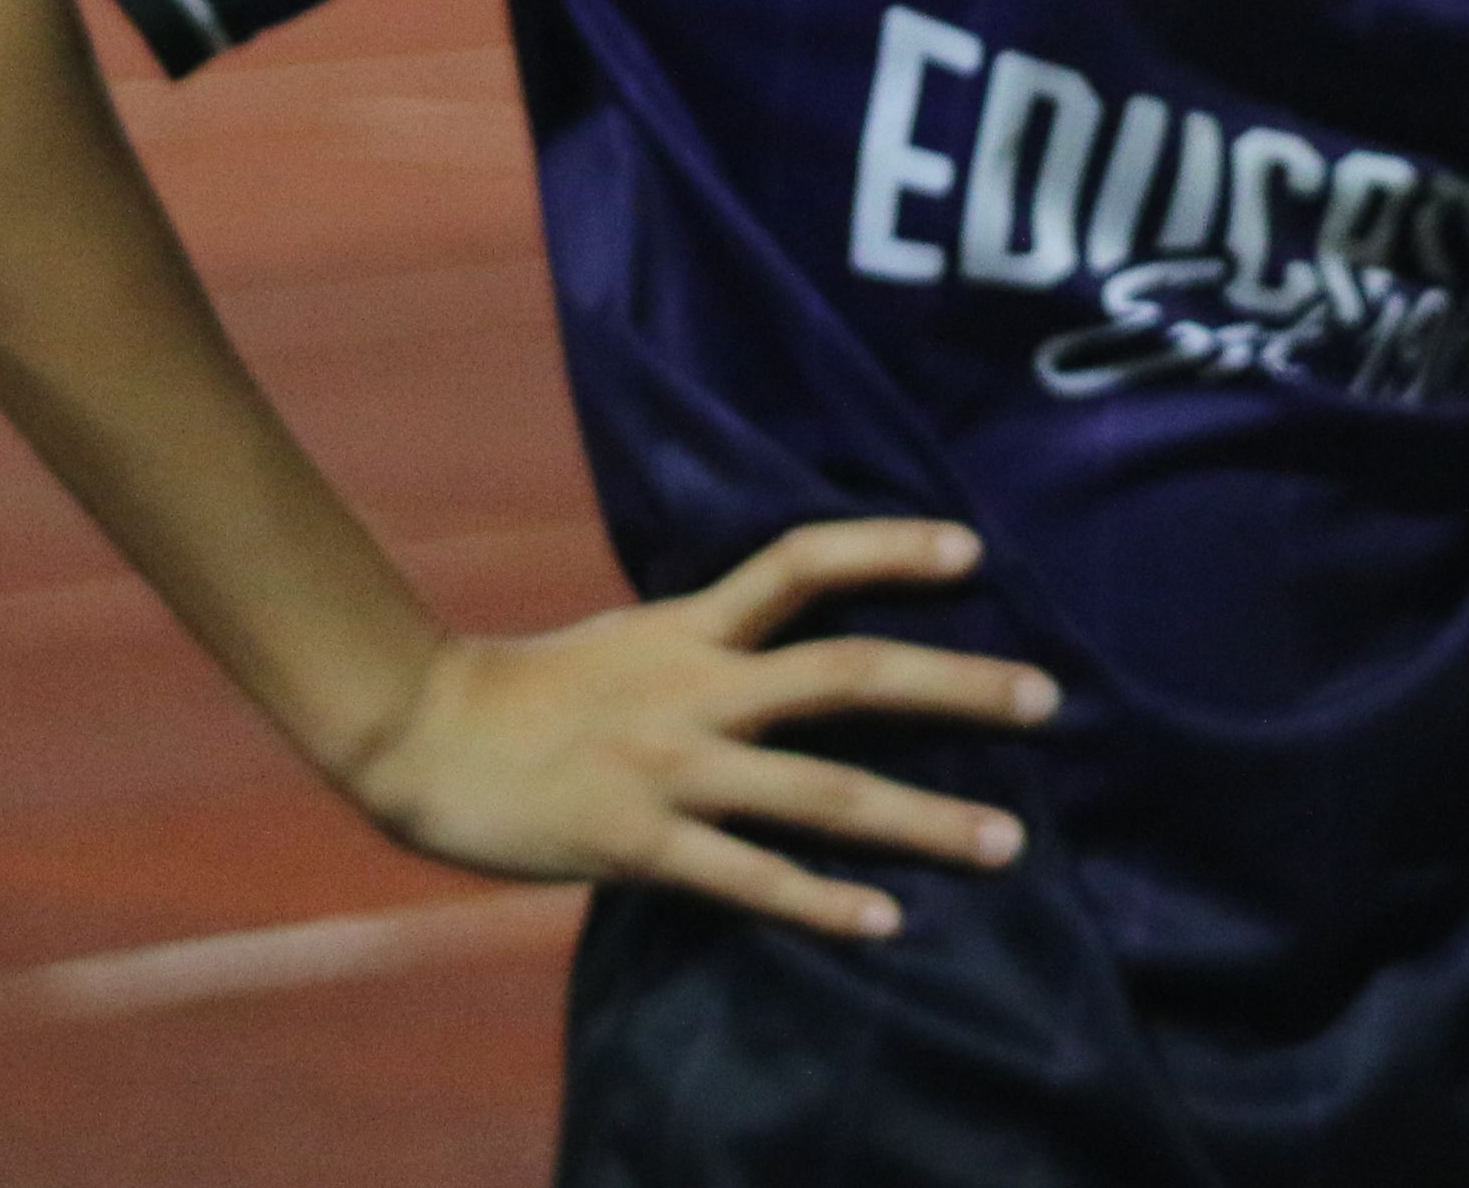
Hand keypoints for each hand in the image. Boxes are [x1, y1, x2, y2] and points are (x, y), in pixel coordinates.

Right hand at [339, 518, 1060, 939]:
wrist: (421, 734)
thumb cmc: (529, 691)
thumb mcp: (633, 636)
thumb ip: (710, 636)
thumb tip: (785, 626)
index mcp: (692, 627)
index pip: (803, 561)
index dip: (888, 546)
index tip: (974, 550)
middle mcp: (697, 687)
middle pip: (847, 672)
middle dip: (954, 687)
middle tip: (1047, 700)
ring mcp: (673, 767)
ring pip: (821, 790)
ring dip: (923, 819)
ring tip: (1009, 842)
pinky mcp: (641, 844)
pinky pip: (750, 877)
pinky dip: (823, 902)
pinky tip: (886, 922)